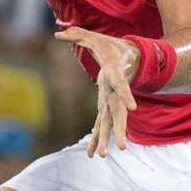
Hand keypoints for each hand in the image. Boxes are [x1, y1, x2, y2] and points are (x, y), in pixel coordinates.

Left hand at [54, 26, 137, 157]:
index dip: (126, 95)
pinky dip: (96, 138)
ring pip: (110, 123)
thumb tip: (57, 33)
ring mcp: (112, 101)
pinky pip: (102, 124)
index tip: (133, 108)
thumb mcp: (96, 37)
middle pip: (118, 113)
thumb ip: (77, 35)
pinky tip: (91, 154)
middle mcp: (115, 92)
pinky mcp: (107, 107)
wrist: (130, 58)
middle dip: (118, 130)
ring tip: (99, 156)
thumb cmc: (113, 48)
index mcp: (115, 74)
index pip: (121, 85)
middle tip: (120, 148)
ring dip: (104, 139)